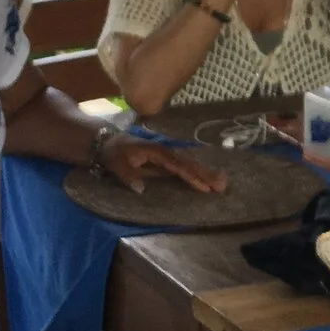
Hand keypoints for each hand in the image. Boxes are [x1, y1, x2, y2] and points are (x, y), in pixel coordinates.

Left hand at [102, 134, 228, 194]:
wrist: (107, 142)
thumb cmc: (113, 153)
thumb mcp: (116, 165)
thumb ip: (128, 176)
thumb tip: (141, 189)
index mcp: (156, 151)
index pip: (177, 165)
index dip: (191, 176)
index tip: (204, 186)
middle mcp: (165, 151)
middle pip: (189, 163)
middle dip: (206, 174)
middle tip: (222, 185)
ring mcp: (166, 153)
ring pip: (189, 163)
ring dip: (205, 173)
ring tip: (222, 182)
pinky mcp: (165, 158)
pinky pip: (184, 165)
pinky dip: (197, 171)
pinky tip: (208, 177)